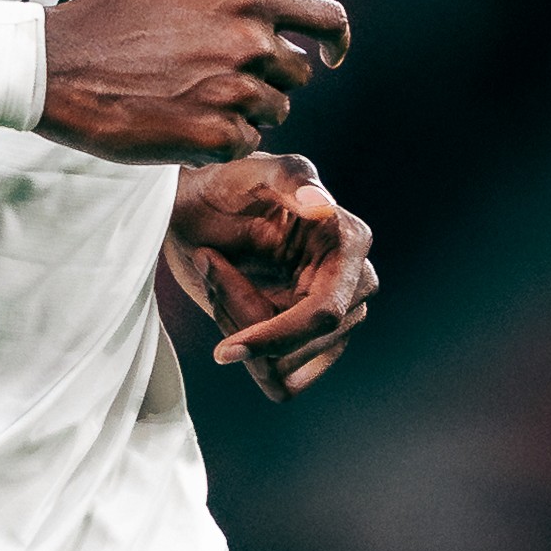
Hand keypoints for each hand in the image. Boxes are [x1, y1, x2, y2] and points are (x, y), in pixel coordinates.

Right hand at [36, 0, 348, 165]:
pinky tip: (182, 116)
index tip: (329, 52)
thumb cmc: (119, 7)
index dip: (335, 40)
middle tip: (211, 66)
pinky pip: (246, 142)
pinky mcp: (214, 137)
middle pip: (298, 73)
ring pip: (274, 110)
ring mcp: (232, 93)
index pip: (329, 20)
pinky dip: (220, 135)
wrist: (59, 65)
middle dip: (267, 73)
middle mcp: (249, 44)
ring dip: (243, 106)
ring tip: (190, 89)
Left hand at [165, 152, 377, 400]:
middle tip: (208, 262)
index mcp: (350, 241)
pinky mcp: (313, 342)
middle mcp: (354, 284)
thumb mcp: (246, 169)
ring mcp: (337, 316)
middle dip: (243, 316)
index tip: (226, 350)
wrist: (196, 207)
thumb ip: (287, 177)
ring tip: (218, 274)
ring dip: (239, 327)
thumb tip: (323, 207)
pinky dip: (248, 356)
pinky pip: (282, 380)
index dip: (276, 335)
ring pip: (287, 367)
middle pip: (302, 345)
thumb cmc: (224, 184)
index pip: (324, 314)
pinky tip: (229, 306)